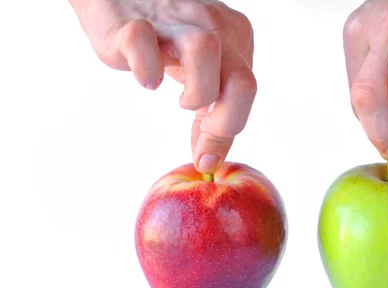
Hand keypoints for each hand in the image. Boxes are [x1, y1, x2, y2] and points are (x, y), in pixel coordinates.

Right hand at [74, 0, 255, 173]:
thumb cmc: (162, 40)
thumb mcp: (197, 73)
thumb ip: (209, 112)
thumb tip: (209, 159)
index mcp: (234, 38)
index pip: (246, 90)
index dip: (228, 130)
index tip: (207, 157)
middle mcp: (213, 24)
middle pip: (243, 80)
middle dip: (225, 123)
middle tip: (202, 133)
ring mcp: (174, 19)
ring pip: (205, 50)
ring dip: (197, 92)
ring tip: (182, 102)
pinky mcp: (132, 21)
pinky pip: (143, 43)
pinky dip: (145, 70)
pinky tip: (147, 80)